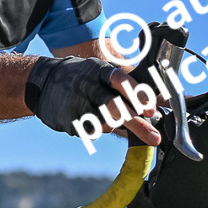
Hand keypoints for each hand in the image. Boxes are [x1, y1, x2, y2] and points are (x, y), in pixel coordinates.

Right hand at [26, 56, 161, 145]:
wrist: (41, 82)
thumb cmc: (81, 78)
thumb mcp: (102, 73)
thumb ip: (130, 87)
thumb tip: (166, 102)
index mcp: (98, 70)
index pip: (119, 80)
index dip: (137, 95)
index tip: (151, 110)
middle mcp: (86, 85)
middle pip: (114, 106)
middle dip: (137, 124)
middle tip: (154, 137)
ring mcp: (75, 103)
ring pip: (105, 123)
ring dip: (114, 125)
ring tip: (109, 119)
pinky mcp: (67, 120)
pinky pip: (91, 131)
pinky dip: (97, 129)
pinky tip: (90, 120)